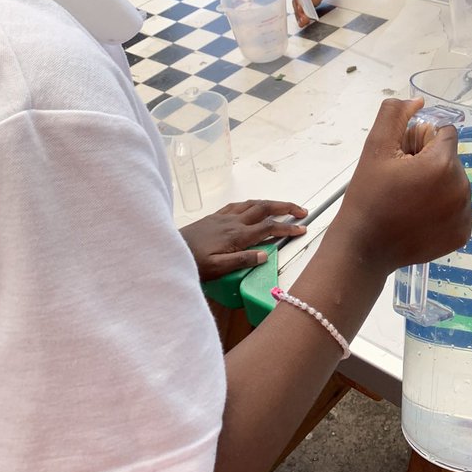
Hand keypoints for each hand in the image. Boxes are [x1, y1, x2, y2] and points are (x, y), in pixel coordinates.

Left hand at [181, 201, 306, 281]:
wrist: (169, 250)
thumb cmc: (193, 263)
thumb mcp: (217, 269)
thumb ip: (242, 261)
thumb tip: (265, 254)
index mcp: (237, 236)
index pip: (269, 228)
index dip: (287, 227)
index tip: (302, 229)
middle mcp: (233, 222)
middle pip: (264, 208)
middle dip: (285, 207)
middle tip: (301, 210)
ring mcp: (224, 217)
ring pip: (252, 204)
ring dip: (271, 202)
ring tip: (283, 206)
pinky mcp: (215, 216)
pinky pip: (238, 205)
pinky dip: (252, 203)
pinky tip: (253, 206)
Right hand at [295, 0, 336, 26]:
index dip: (300, 1)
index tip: (301, 10)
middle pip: (298, 1)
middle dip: (299, 11)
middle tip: (303, 20)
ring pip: (302, 5)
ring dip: (302, 14)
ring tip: (303, 23)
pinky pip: (310, 5)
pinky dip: (308, 13)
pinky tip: (309, 20)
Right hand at [331, 98, 471, 276]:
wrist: (364, 248)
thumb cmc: (368, 196)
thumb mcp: (375, 147)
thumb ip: (395, 115)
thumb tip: (418, 101)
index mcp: (443, 165)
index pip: (444, 134)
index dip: (421, 142)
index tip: (402, 160)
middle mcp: (462, 189)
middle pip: (450, 159)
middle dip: (429, 163)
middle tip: (401, 181)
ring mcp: (464, 215)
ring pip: (454, 182)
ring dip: (436, 185)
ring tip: (408, 200)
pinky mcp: (462, 234)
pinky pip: (457, 208)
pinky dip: (442, 208)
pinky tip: (418, 216)